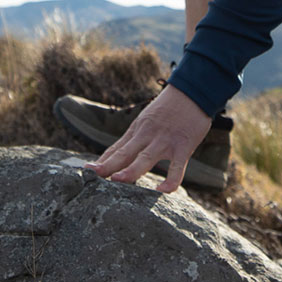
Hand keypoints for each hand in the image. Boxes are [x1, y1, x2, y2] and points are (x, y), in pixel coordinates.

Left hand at [88, 84, 212, 192]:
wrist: (193, 91)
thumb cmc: (169, 107)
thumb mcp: (147, 119)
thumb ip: (134, 139)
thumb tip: (116, 156)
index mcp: (138, 130)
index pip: (116, 148)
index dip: (102, 160)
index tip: (87, 171)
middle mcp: (148, 135)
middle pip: (125, 153)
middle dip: (108, 165)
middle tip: (93, 176)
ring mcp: (165, 141)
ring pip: (145, 158)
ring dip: (131, 169)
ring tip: (118, 180)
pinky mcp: (183, 146)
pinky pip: (176, 168)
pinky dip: (170, 181)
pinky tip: (161, 191)